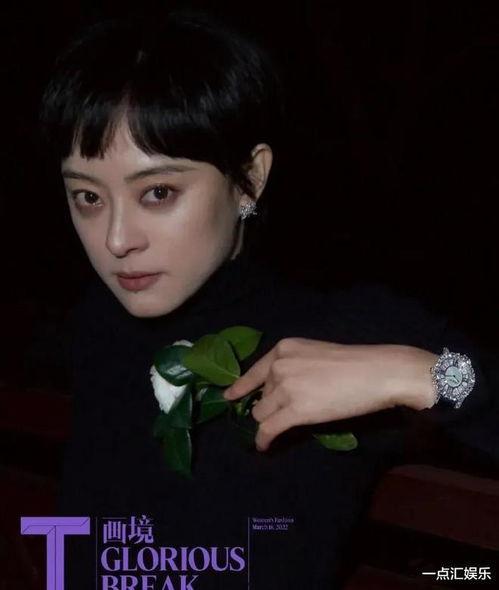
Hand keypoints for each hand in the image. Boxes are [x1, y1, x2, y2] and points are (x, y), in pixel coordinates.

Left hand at [224, 338, 437, 450]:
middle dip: (269, 406)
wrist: (375, 372)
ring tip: (278, 429)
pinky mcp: (293, 410)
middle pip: (261, 395)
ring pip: (262, 413)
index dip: (240, 387)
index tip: (229, 396)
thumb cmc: (353, 363)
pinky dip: (263, 440)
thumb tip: (282, 392)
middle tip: (286, 414)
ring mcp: (284, 388)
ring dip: (269, 421)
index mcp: (284, 349)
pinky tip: (264, 447)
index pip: (255, 371)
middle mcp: (279, 366)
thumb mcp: (315, 355)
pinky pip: (268, 429)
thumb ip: (295, 367)